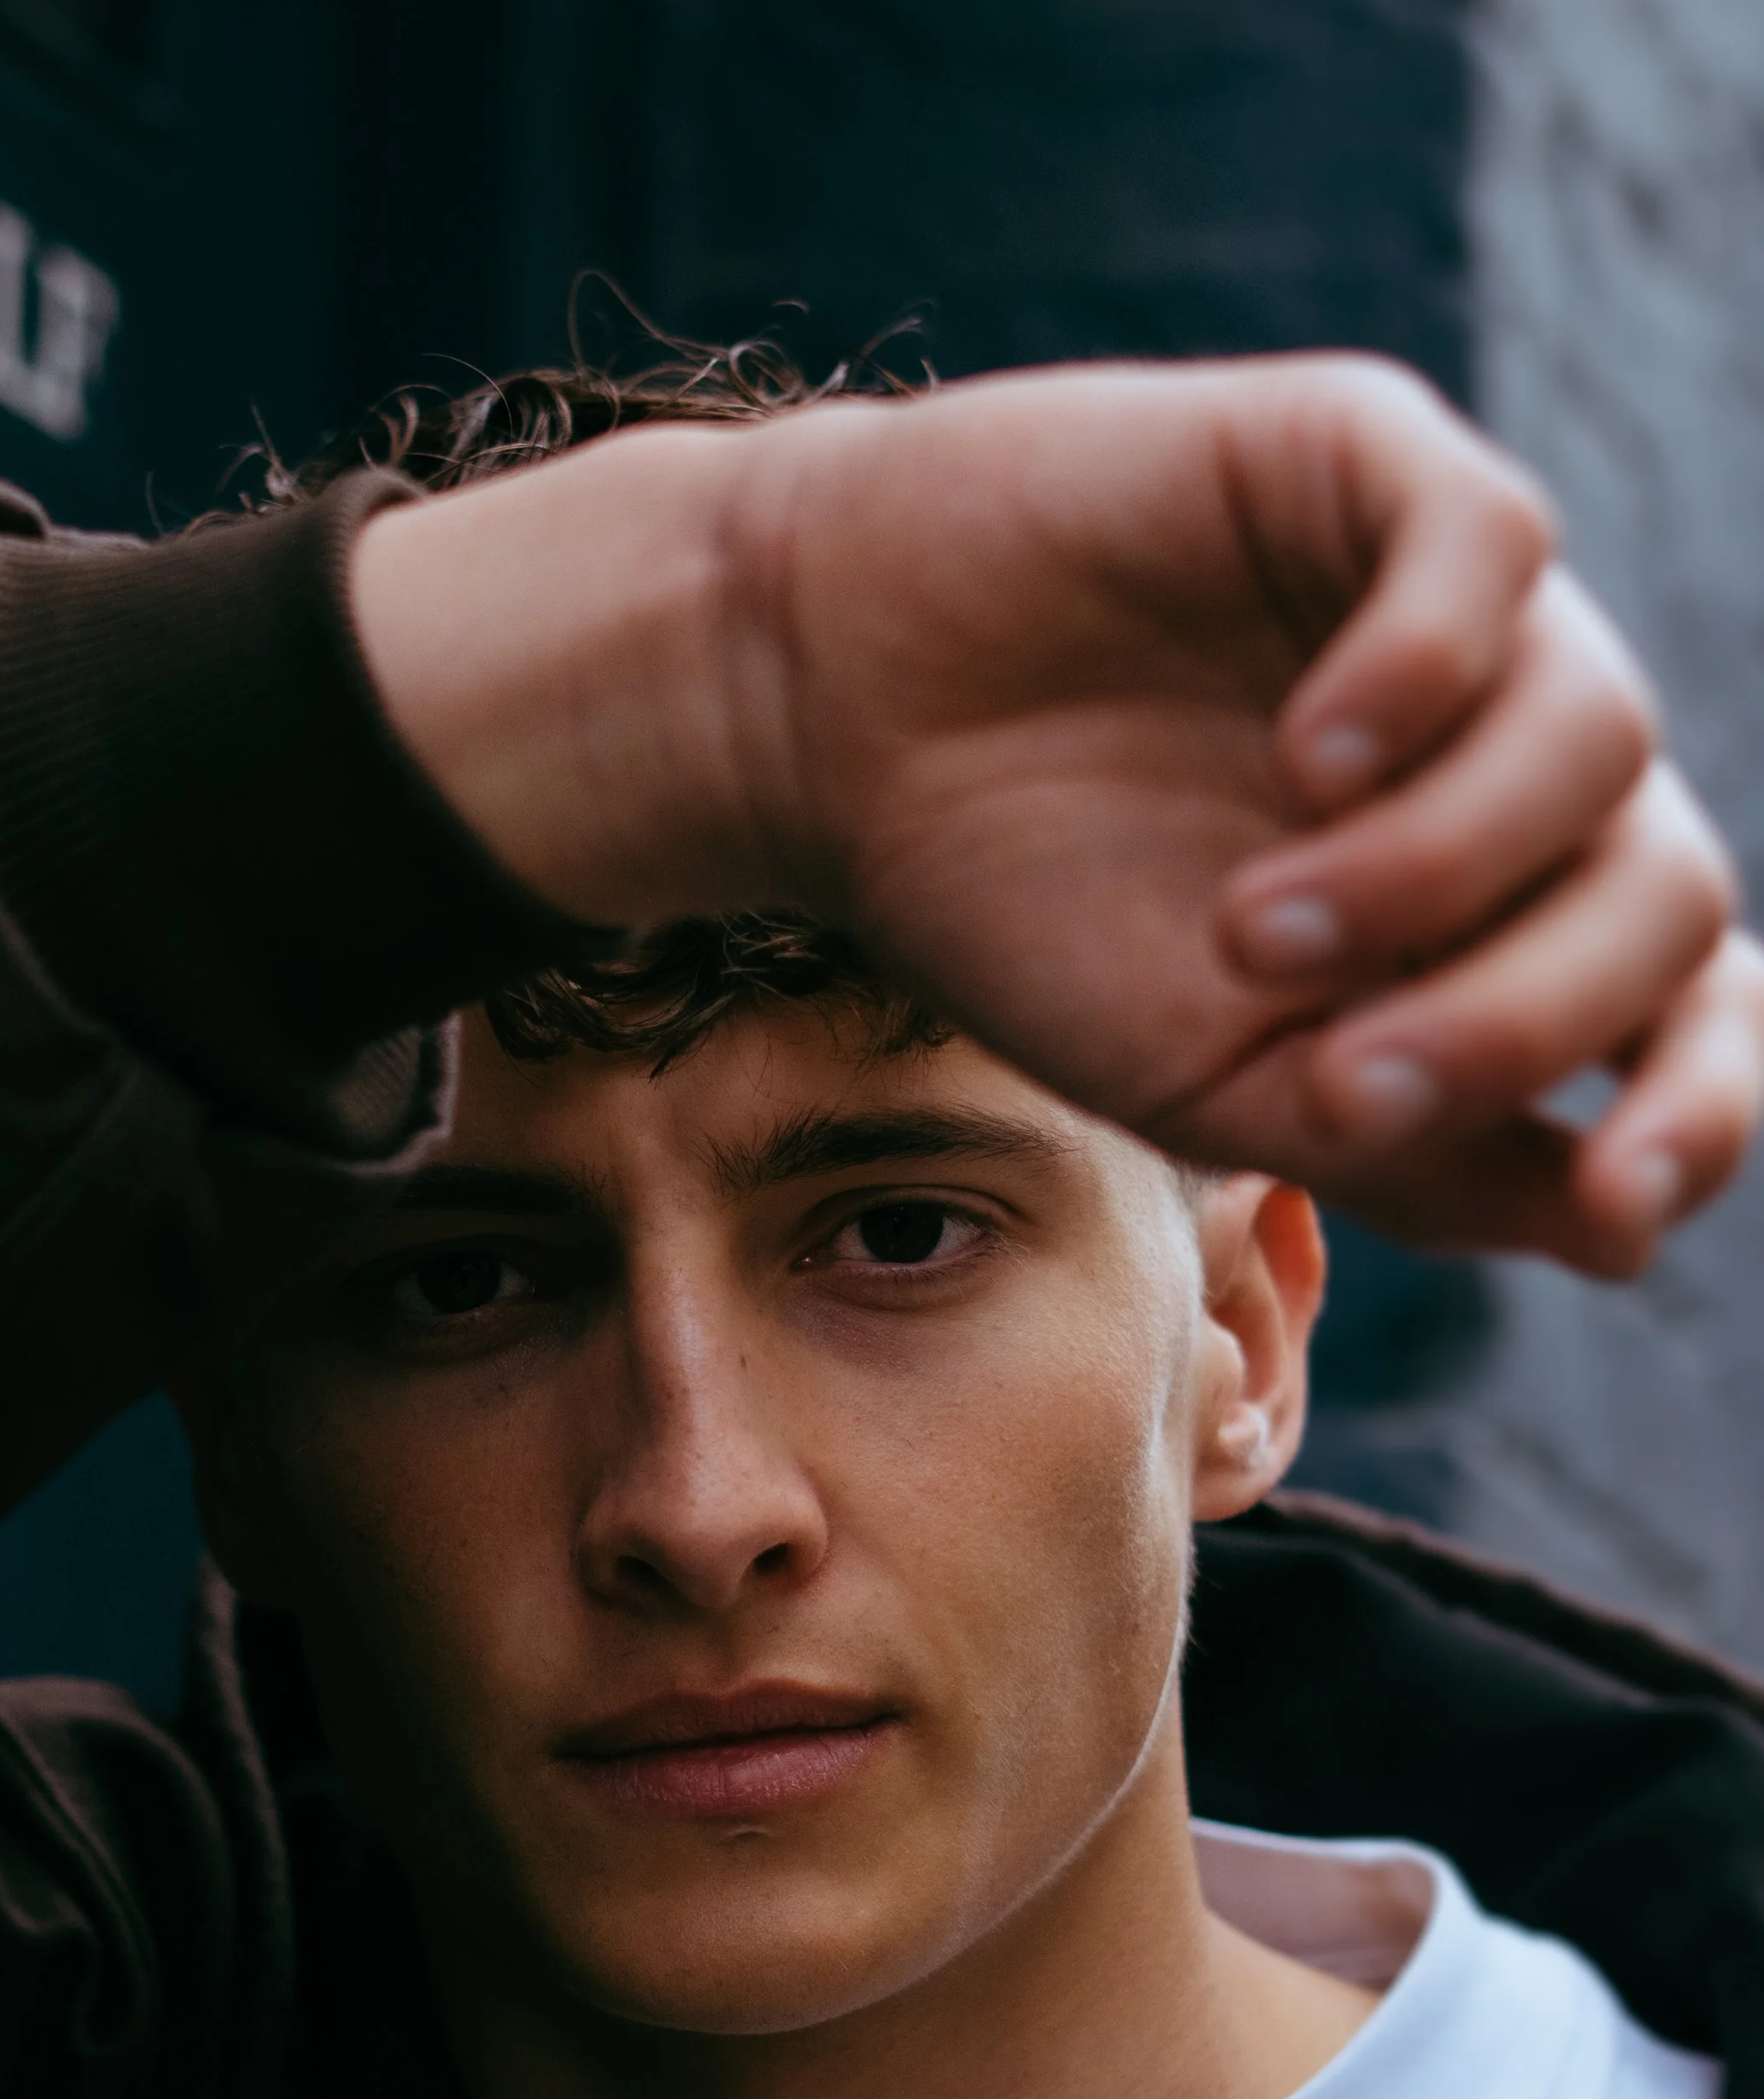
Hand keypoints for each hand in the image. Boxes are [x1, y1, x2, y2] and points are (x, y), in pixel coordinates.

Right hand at [352, 356, 1758, 1270]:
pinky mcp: (1366, 462)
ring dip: (1436, 876)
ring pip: (1598, 739)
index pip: (1692, 1011)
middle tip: (1335, 1083)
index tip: (1621, 1201)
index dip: (1703, 1111)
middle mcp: (1513, 770)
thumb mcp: (1221, 1090)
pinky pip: (1497, 550)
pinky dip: (1426, 673)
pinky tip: (1309, 752)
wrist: (829, 735)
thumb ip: (1423, 1158)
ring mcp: (1459, 612)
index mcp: (1500, 925)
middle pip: (1664, 895)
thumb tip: (1626, 1229)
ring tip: (1253, 930)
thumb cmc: (1025, 915)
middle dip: (1522, 1019)